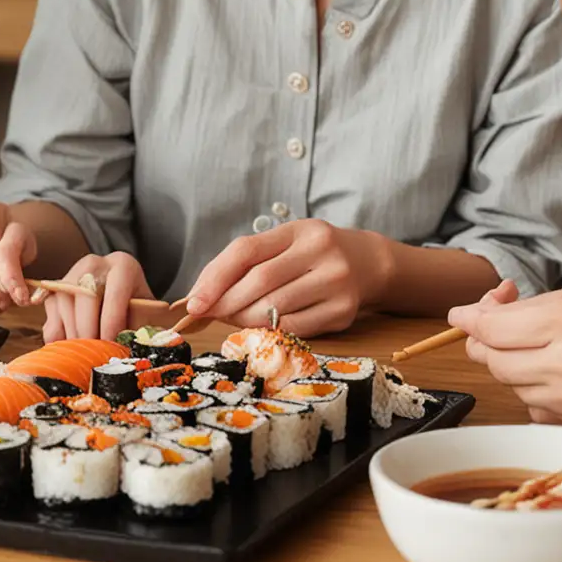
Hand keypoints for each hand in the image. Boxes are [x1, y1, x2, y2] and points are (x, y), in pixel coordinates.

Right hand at [40, 252, 154, 343]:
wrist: (119, 300)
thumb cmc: (136, 311)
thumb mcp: (147, 315)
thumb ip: (144, 327)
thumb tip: (138, 344)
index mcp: (122, 266)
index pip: (115, 291)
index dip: (112, 320)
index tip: (111, 343)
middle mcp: (94, 265)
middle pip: (85, 294)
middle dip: (88, 329)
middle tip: (93, 354)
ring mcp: (71, 276)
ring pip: (64, 304)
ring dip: (72, 334)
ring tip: (84, 354)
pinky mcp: (53, 292)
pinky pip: (50, 315)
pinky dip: (57, 336)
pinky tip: (69, 349)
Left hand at [182, 219, 390, 338]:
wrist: (368, 264)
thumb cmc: (312, 255)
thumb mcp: (285, 244)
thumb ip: (246, 263)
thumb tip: (200, 297)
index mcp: (298, 230)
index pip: (246, 250)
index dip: (214, 278)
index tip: (194, 303)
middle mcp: (320, 250)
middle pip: (259, 282)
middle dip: (226, 304)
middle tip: (210, 316)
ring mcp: (335, 281)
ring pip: (275, 309)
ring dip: (244, 320)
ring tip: (235, 320)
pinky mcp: (343, 310)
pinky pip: (294, 328)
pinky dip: (269, 332)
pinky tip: (262, 328)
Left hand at [447, 286, 561, 425]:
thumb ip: (520, 310)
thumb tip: (471, 316)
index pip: (492, 328)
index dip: (470, 318)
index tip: (459, 312)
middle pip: (494, 360)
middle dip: (487, 341)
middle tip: (497, 323)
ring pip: (510, 384)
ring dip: (511, 364)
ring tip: (539, 344)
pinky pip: (532, 406)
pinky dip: (532, 389)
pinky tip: (555, 372)